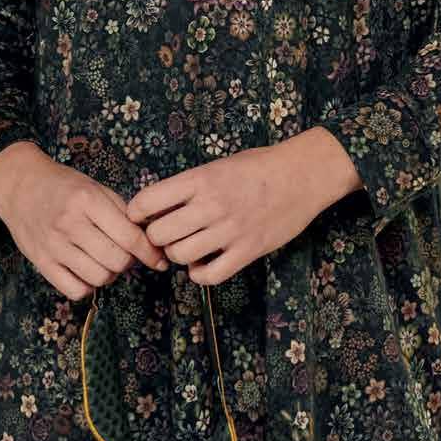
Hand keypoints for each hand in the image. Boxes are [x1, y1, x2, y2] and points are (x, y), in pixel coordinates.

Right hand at [0, 142, 167, 301]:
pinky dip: (87, 286)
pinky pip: (75, 290)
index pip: (129, 237)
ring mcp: (54, 245)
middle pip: (117, 261)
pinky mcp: (41, 262)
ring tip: (105, 260)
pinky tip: (86, 271)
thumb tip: (149, 242)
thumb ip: (122, 212)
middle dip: (129, 262)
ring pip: (99, 278)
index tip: (159, 260)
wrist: (20, 186)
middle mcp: (70, 224)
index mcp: (87, 200)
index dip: (150, 253)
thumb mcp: (96, 187)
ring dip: (110, 274)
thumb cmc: (64, 186)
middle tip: (125, 253)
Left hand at [125, 137, 353, 286]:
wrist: (303, 175)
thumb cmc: (260, 165)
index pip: (148, 201)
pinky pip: (209, 275)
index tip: (141, 216)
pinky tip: (202, 264)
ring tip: (187, 246)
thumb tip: (158, 206)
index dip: (137, 212)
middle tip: (166, 234)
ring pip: (181, 256)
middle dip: (157, 237)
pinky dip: (199, 274)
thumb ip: (190, 185)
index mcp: (200, 179)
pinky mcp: (247, 251)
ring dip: (178, 254)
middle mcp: (211, 206)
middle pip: (159, 235)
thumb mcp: (219, 165)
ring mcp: (229, 231)